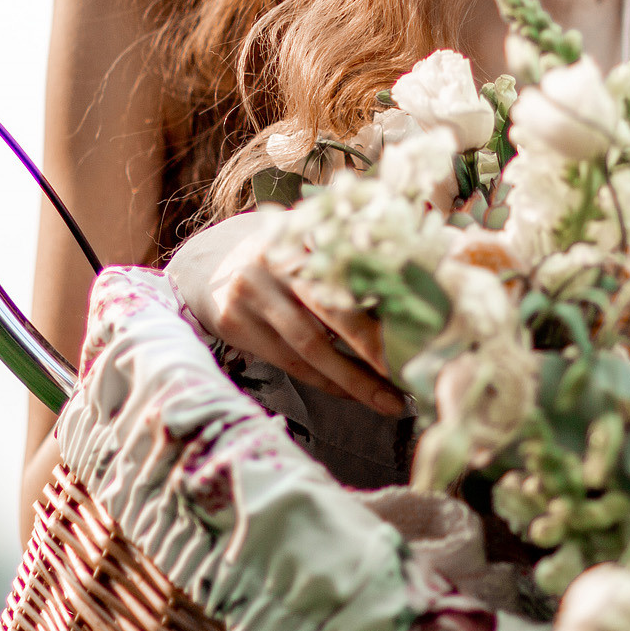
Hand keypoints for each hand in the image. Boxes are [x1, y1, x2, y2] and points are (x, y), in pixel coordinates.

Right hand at [168, 210, 406, 415]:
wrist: (203, 268)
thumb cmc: (280, 259)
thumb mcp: (309, 239)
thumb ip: (349, 251)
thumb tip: (421, 277)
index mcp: (305, 230)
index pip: (353, 264)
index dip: (390, 295)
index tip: (426, 324)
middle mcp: (275, 258)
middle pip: (332, 306)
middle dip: (375, 344)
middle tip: (413, 371)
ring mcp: (251, 292)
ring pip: (310, 344)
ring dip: (354, 378)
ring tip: (391, 400)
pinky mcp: (236, 323)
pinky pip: (290, 362)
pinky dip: (326, 381)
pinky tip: (355, 393)